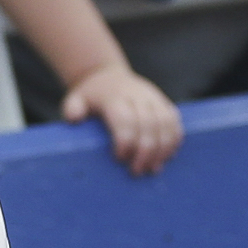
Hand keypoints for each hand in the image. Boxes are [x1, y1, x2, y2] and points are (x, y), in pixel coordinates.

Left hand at [61, 61, 181, 174]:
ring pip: (165, 123)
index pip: (125, 118)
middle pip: (148, 124)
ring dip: (162, 148)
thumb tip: (74, 119)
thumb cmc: (90, 96)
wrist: (107, 76)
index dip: (125, 140)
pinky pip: (174, 120)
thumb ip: (73, 108)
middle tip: (136, 171)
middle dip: (145, 151)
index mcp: (114, 97)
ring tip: (153, 169)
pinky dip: (174, 140)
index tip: (119, 158)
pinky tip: (167, 156)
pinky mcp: (163, 102)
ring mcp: (152, 97)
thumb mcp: (75, 98)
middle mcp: (136, 95)